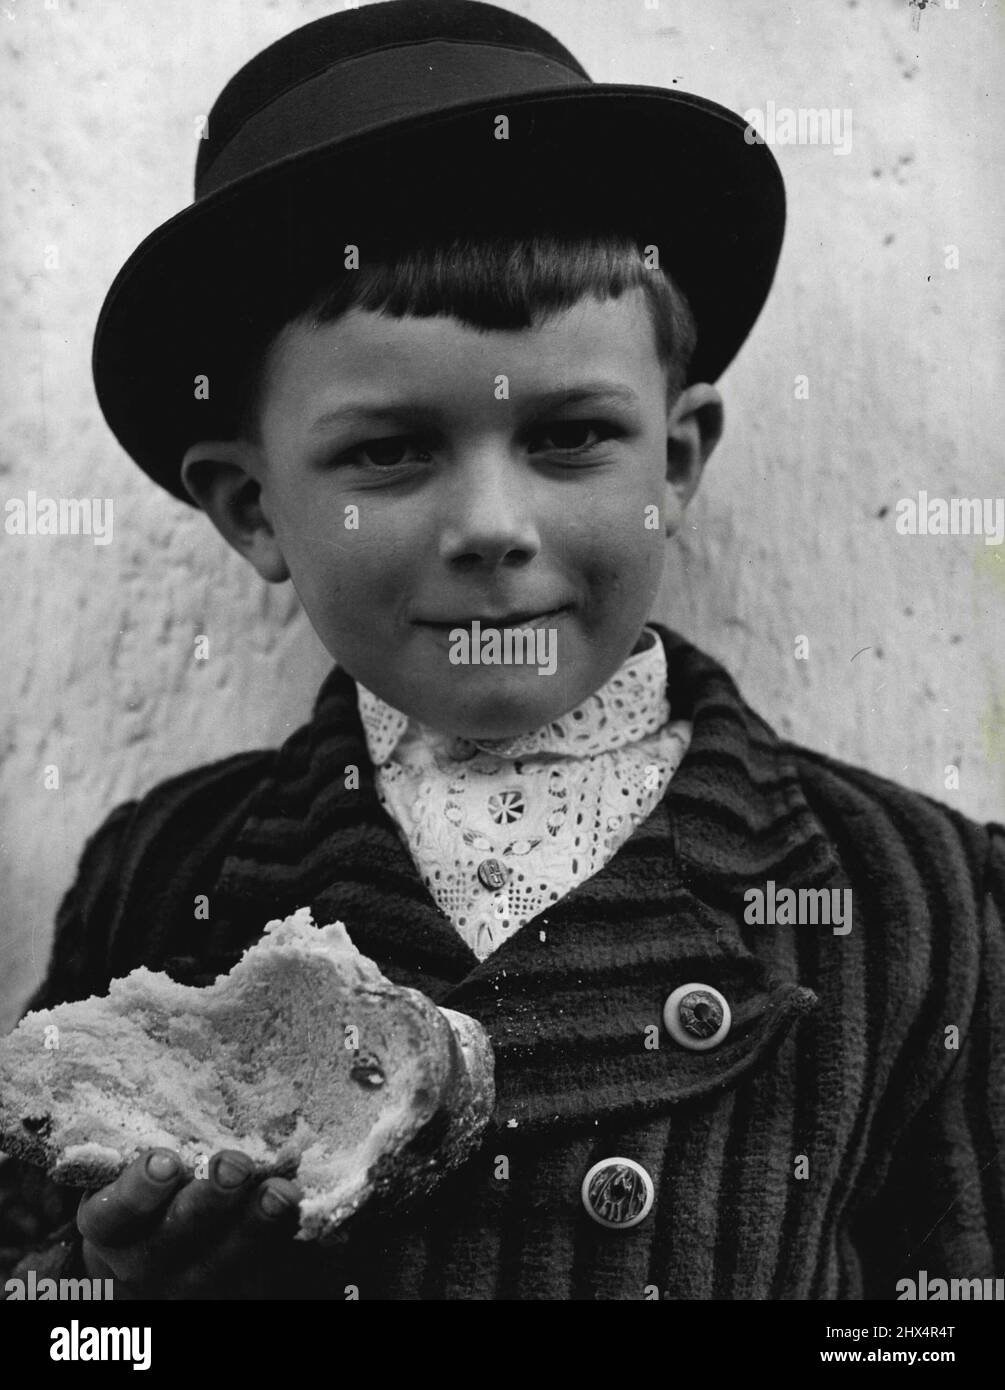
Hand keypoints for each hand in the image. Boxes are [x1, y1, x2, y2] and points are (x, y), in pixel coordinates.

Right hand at [76, 1148, 301, 1298]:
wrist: (155, 1262)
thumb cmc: (144, 1196)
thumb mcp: (126, 1174)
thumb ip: (144, 1141)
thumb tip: (170, 1064)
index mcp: (108, 1227)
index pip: (112, 1214)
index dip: (137, 1190)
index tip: (166, 1159)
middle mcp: (142, 1263)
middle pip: (170, 1241)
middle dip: (206, 1203)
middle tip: (234, 1165)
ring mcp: (187, 1284)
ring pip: (219, 1264)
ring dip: (253, 1225)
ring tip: (280, 1192)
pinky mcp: (231, 1291)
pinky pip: (257, 1273)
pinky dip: (280, 1238)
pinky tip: (298, 1207)